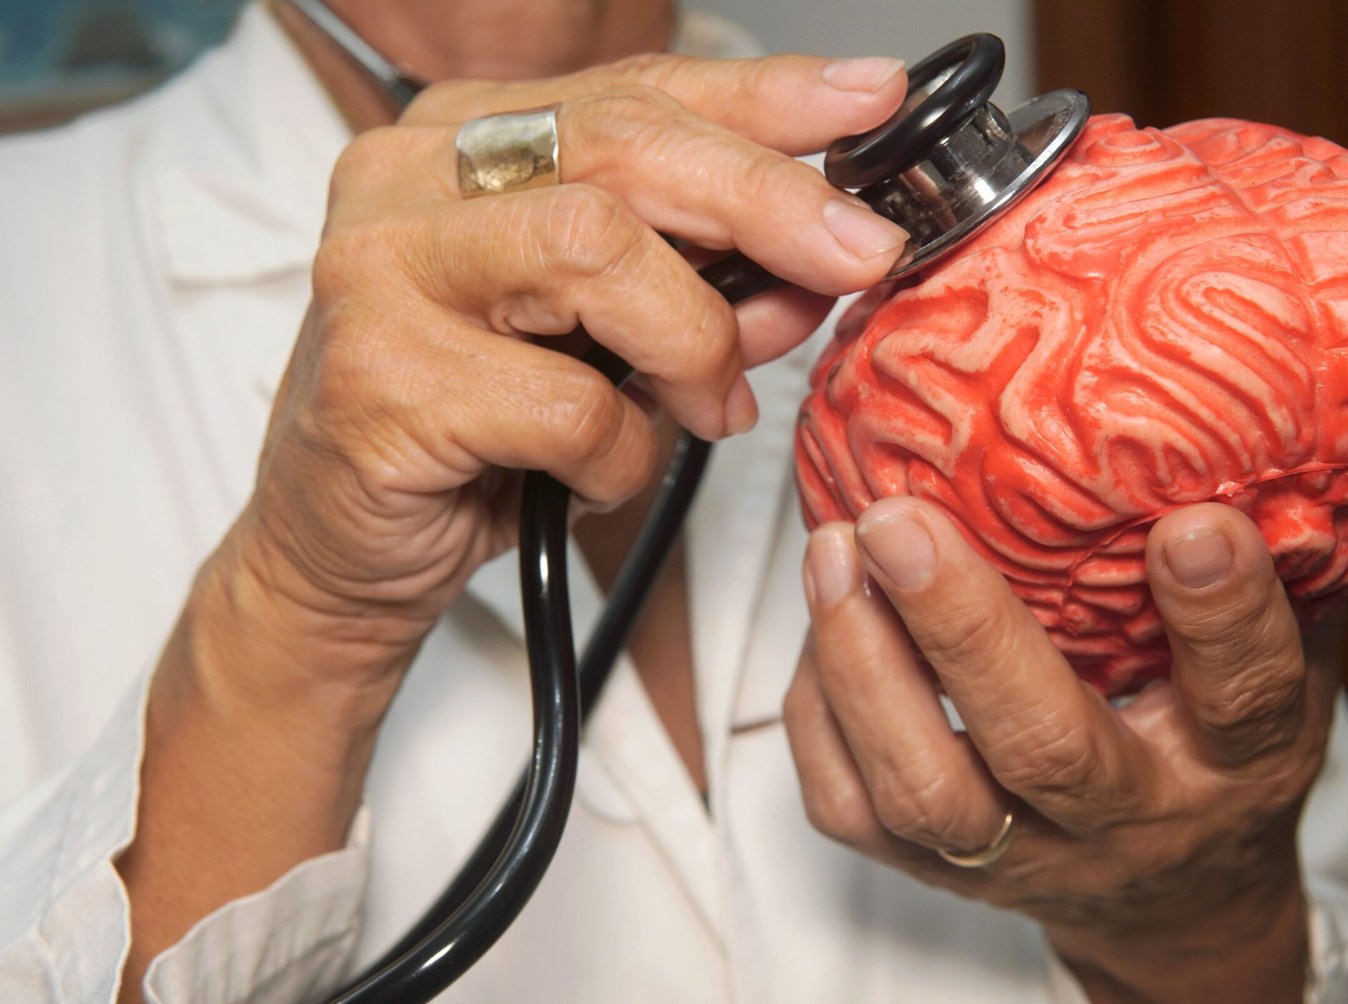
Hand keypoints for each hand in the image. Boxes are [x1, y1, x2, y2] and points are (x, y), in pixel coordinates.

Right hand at [219, 53, 909, 716]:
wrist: (346, 552)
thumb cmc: (477, 430)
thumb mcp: (605, 336)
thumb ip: (700, 284)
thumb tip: (817, 267)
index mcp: (464, 139)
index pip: (636, 91)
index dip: (763, 98)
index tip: (869, 99)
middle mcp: (406, 176)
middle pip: (624, 148)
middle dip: (767, 203)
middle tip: (857, 257)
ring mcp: (378, 269)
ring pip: (596, 252)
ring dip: (693, 343)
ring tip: (710, 406)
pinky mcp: (377, 378)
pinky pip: (569, 405)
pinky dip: (625, 454)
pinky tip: (600, 472)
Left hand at [786, 499, 1338, 1002]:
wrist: (1174, 901)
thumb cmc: (1221, 753)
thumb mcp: (1291, 665)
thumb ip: (1279, 571)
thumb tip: (1245, 434)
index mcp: (1237, 764)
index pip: (1245, 697)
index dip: (1221, 615)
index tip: (1188, 524)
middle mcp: (1127, 820)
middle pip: (1045, 748)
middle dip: (964, 630)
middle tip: (899, 523)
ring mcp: (1025, 857)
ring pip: (926, 793)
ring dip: (864, 665)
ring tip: (834, 553)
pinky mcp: (937, 871)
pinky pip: (853, 808)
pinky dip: (823, 708)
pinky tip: (824, 622)